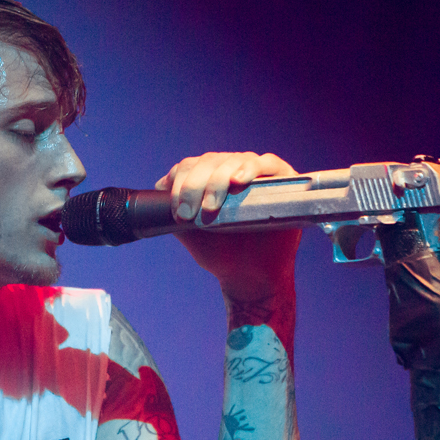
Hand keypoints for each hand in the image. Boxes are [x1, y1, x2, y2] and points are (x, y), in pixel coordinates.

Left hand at [155, 151, 300, 301]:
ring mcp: (258, 175)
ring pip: (235, 160)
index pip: (191, 166)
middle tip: (189, 214)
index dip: (180, 182)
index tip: (175, 209)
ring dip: (218, 180)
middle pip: (210, 161)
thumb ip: (175, 210)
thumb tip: (157, 188)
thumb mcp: (190, 232)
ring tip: (211, 206)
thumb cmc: (221, 254)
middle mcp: (232, 172)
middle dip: (195, 186)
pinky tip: (239, 180)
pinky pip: (269, 163)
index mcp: (210, 179)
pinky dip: (252, 168)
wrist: (249, 279)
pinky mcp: (283, 181)